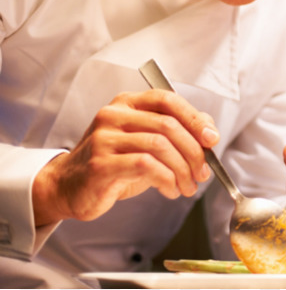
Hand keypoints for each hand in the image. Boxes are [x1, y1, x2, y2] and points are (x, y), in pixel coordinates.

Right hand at [32, 90, 218, 224]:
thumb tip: (210, 130)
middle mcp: (113, 115)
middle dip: (194, 151)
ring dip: (183, 170)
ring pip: (160, 145)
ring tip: (188, 186)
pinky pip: (146, 166)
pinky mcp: (100, 164)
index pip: (167, 99)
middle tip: (203, 173)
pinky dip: (167, 179)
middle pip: (168, 125)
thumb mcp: (146, 142)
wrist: (68, 188)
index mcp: (127, 103)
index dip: (194, 118)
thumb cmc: (115, 164)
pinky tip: (170, 190)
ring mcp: (104, 138)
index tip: (212, 139)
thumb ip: (176, 131)